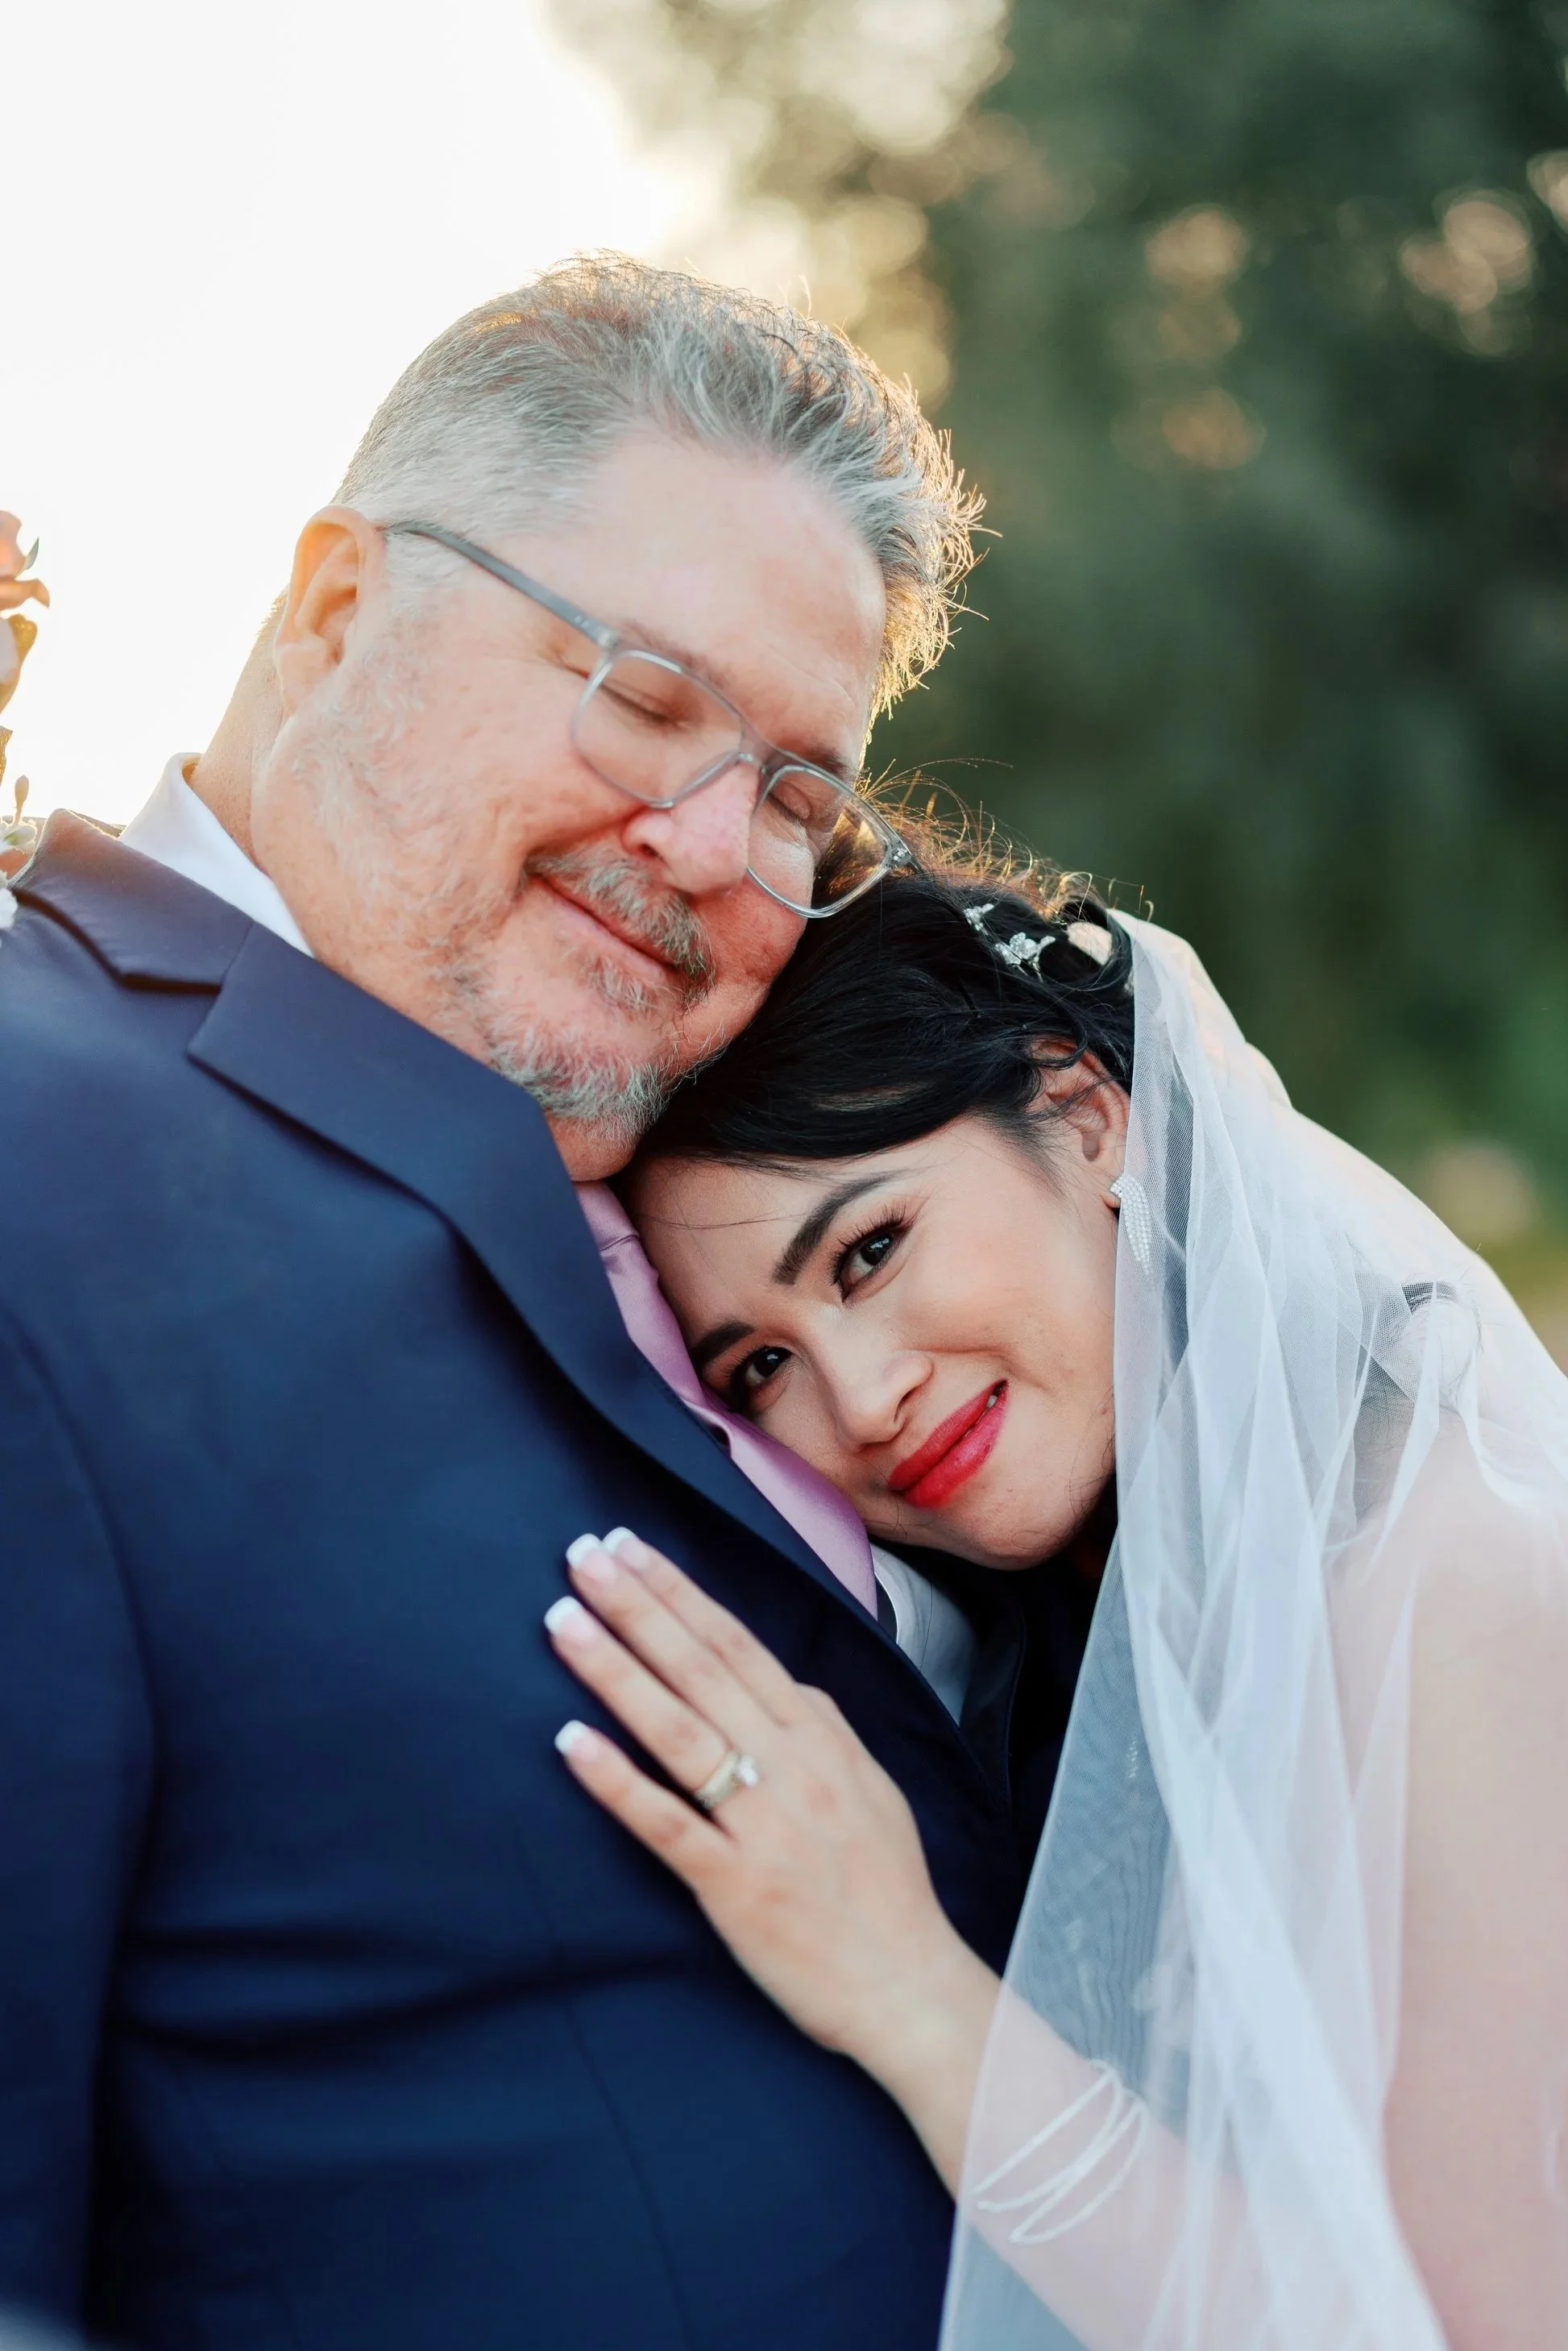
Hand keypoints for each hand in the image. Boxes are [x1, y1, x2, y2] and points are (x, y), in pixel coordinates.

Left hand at [546, 1530, 997, 2184]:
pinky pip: (667, 1822)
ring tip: (563, 1621)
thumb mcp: (871, 1787)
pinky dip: (617, 1779)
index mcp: (821, 1738)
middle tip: (582, 1555)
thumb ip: (823, 1730)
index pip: (737, 1644)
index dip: (679, 1592)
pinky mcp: (734, 1886)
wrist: (911, 1988)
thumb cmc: (887, 1893)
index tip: (630, 1549)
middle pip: (700, 1668)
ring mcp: (762, 1824)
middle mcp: (792, 1767)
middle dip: (638, 1606)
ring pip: (677, 1729)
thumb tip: (782, 1682)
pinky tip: (571, 1742)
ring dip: (615, 1670)